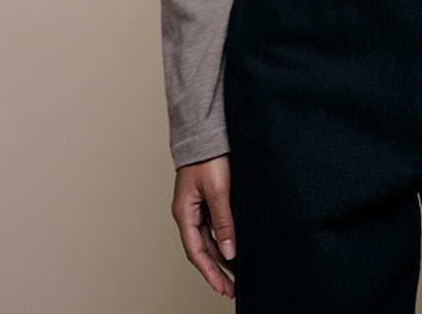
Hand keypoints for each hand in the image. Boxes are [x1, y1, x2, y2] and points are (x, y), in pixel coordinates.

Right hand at [171, 155, 236, 297]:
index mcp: (184, 213)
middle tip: (232, 288)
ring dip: (222, 256)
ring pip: (210, 238)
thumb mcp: (218, 191)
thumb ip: (224, 222)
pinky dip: (224, 238)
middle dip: (217, 270)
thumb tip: (229, 252)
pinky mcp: (208, 197)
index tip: (222, 289)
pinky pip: (215, 225)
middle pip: (202, 249)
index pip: (196, 252)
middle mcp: (189, 212)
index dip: (209, 272)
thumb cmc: (208, 157)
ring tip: (237, 273)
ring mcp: (198, 205)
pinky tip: (235, 246)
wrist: (208, 131)